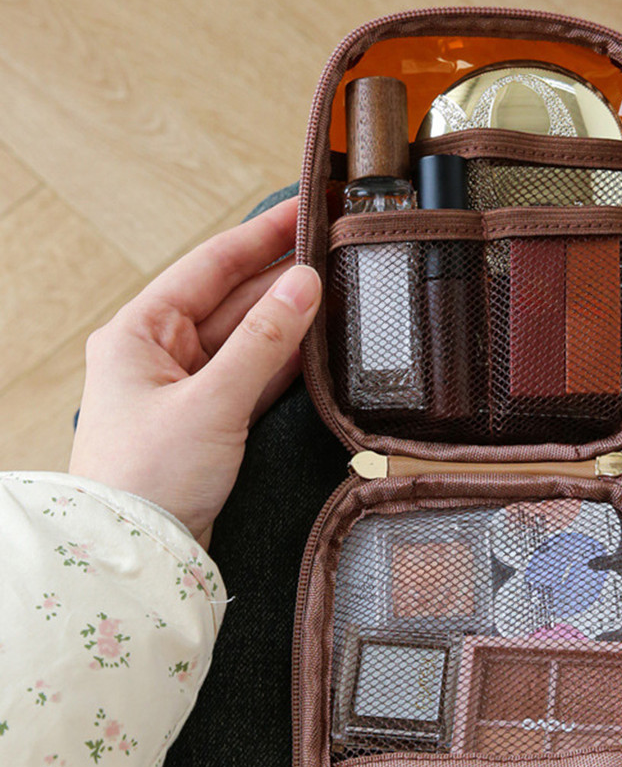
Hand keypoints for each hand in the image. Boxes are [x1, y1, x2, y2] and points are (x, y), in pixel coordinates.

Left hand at [69, 197, 320, 546]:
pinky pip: (254, 376)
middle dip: (281, 276)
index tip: (303, 211)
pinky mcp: (210, 419)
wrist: (139, 555)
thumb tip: (304, 284)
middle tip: (334, 250)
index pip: (209, 265)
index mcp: (139, 332)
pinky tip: (317, 345)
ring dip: (288, 319)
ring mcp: (186, 386)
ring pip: (248, 338)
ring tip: (337, 291)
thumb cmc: (147, 478)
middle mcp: (160, 352)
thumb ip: (263, 341)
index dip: (260, 235)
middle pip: (232, 299)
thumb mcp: (211, 401)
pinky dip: (285, 362)